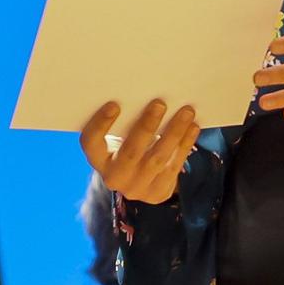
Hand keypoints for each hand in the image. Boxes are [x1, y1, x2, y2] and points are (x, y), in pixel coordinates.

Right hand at [78, 99, 199, 203]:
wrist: (139, 180)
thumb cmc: (126, 145)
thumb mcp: (119, 136)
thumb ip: (125, 121)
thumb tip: (145, 92)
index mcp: (98, 159)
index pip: (91, 144)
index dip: (100, 125)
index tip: (114, 105)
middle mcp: (114, 177)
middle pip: (130, 152)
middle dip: (146, 126)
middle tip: (160, 103)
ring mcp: (137, 188)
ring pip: (156, 159)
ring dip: (173, 133)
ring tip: (186, 111)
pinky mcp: (158, 192)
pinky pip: (174, 166)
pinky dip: (184, 144)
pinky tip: (192, 127)